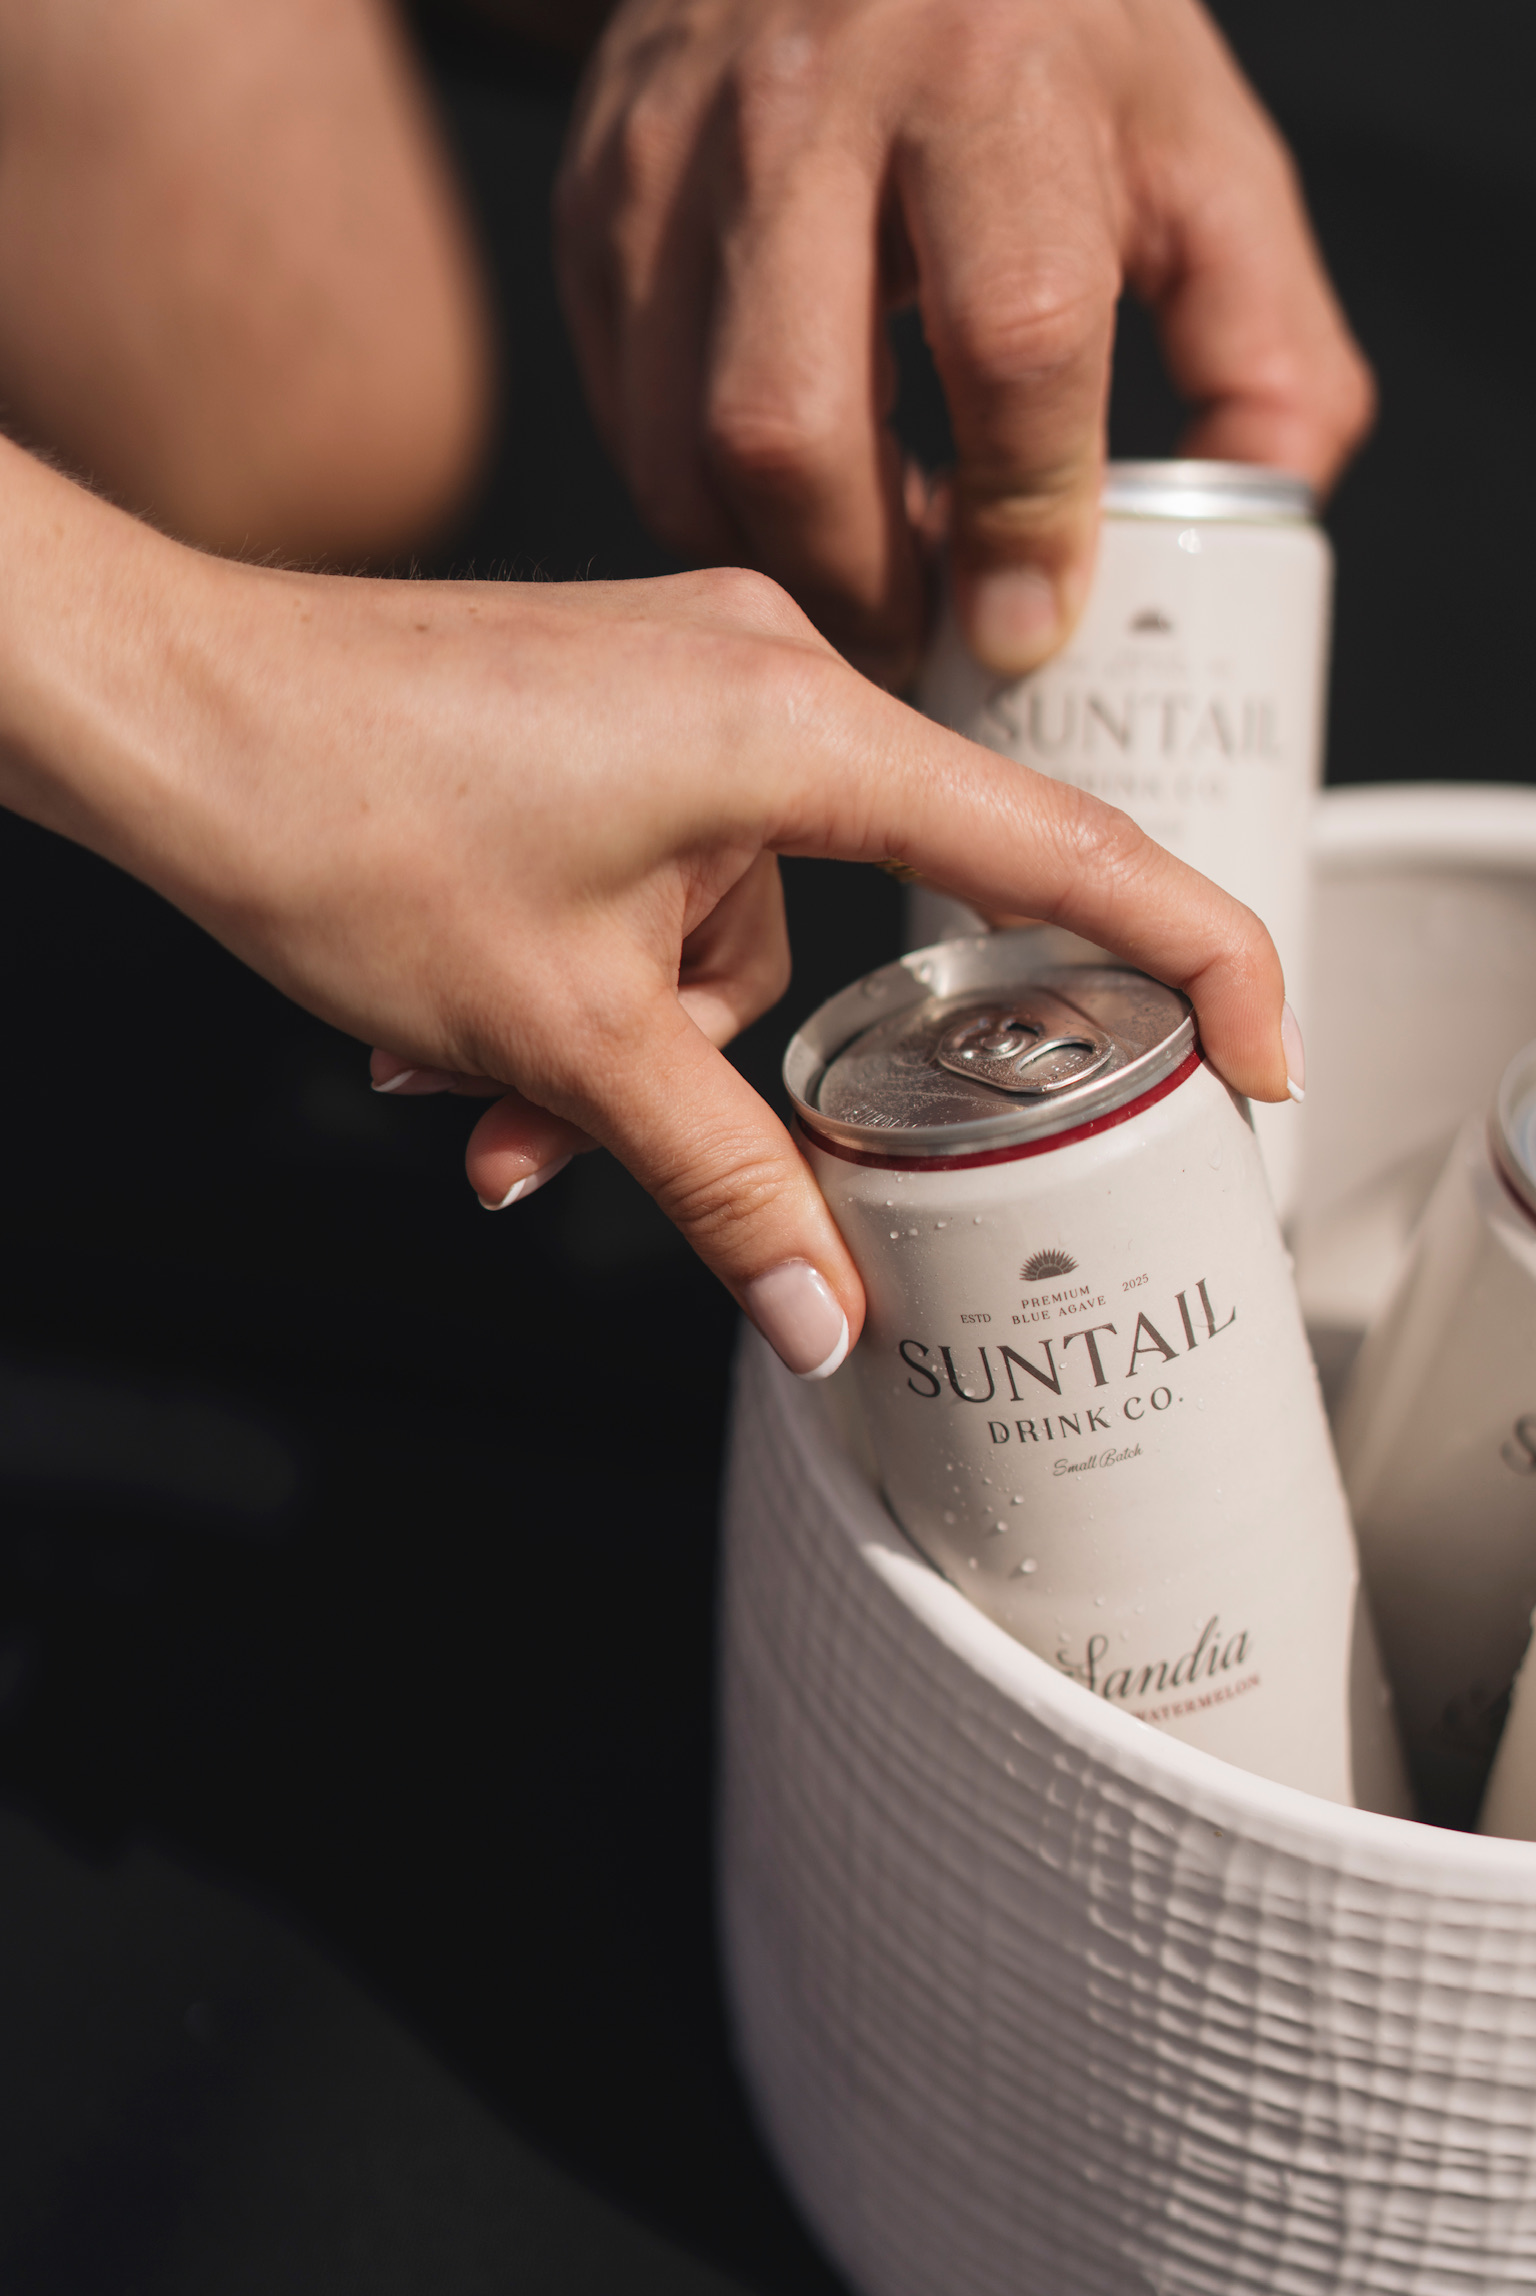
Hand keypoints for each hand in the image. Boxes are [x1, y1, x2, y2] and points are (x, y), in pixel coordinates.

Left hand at [5, 441, 1292, 1379]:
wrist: (159, 700)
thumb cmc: (338, 814)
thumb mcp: (559, 1033)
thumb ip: (719, 1179)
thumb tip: (825, 1315)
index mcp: (795, 727)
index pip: (1063, 852)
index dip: (1193, 962)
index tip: (1260, 1058)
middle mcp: (762, 674)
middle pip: (846, 930)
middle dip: (721, 1073)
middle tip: (600, 1150)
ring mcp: (682, 680)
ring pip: (725, 930)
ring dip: (614, 1048)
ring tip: (464, 1094)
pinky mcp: (612, 706)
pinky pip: (657, 877)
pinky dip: (578, 978)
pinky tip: (447, 1036)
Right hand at [556, 0, 1372, 684]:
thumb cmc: (1046, 44)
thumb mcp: (1200, 157)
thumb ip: (1267, 347)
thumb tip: (1264, 518)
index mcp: (995, 84)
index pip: (1009, 340)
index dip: (1023, 516)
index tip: (1029, 625)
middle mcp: (811, 108)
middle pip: (792, 428)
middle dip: (861, 585)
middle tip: (919, 640)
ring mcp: (673, 157)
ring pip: (679, 446)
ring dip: (773, 563)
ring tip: (858, 580)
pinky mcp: (595, 204)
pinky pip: (625, 417)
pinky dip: (704, 501)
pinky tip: (786, 503)